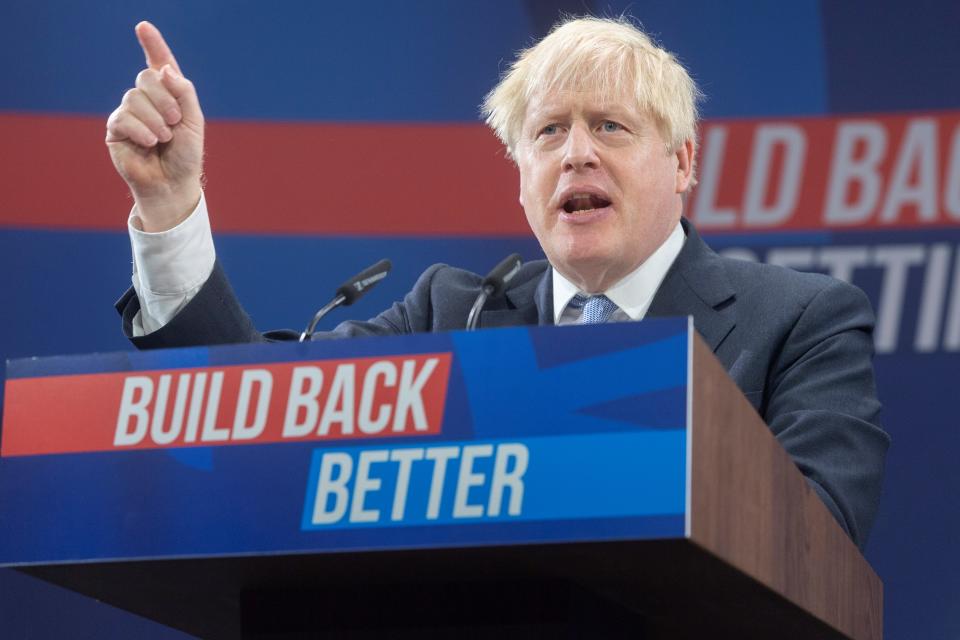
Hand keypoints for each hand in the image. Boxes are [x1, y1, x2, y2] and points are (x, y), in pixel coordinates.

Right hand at [106, 21, 203, 231]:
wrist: (174, 183)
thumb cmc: (186, 155)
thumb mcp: (194, 122)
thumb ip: (184, 93)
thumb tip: (165, 69)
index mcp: (168, 94)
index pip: (158, 63)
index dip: (152, 44)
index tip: (143, 26)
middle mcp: (146, 99)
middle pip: (146, 77)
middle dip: (164, 99)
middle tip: (174, 123)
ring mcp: (129, 112)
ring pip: (134, 96)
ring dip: (155, 119)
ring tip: (163, 139)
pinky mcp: (116, 129)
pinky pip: (123, 116)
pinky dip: (141, 130)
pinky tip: (149, 143)